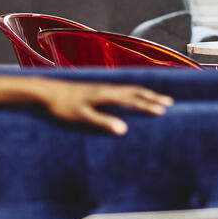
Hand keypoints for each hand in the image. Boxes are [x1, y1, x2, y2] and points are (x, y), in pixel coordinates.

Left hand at [37, 80, 172, 133]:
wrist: (47, 92)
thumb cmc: (62, 106)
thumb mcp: (82, 117)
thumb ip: (103, 122)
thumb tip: (124, 130)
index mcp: (106, 95)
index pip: (133, 100)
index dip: (148, 105)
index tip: (164, 111)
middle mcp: (107, 88)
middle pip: (135, 91)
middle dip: (152, 97)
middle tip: (169, 103)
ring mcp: (103, 88)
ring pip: (130, 89)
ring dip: (145, 94)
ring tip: (157, 98)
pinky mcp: (98, 90)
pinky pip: (123, 90)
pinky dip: (135, 93)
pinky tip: (134, 97)